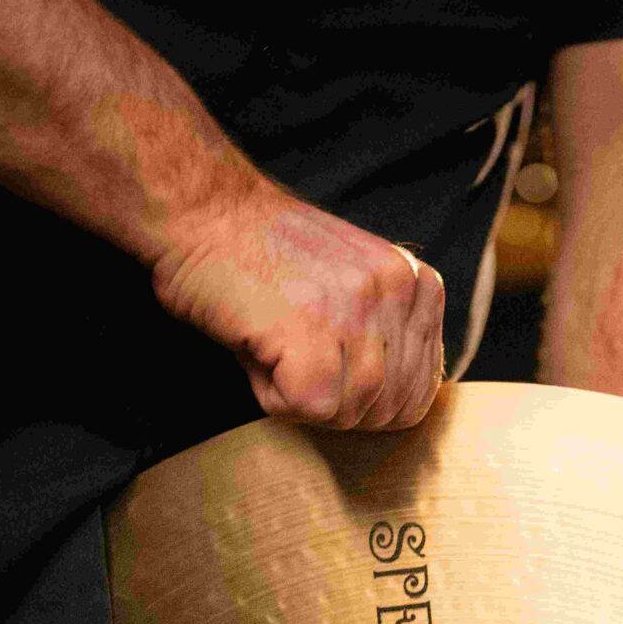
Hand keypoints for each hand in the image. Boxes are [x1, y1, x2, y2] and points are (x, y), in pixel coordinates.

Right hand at [152, 184, 446, 430]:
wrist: (200, 212)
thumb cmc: (258, 253)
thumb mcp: (346, 284)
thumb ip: (383, 333)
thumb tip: (394, 400)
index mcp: (412, 279)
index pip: (422, 384)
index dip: (373, 401)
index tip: (332, 374)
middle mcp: (395, 290)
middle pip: (391, 406)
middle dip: (341, 407)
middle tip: (295, 366)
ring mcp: (357, 308)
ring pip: (354, 411)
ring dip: (305, 401)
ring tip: (273, 351)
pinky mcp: (313, 332)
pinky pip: (313, 408)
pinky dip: (276, 398)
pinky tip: (259, 354)